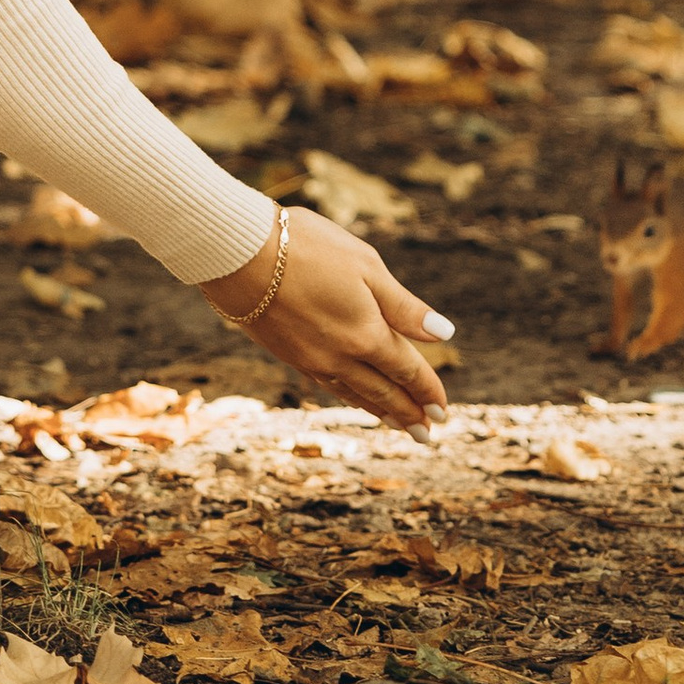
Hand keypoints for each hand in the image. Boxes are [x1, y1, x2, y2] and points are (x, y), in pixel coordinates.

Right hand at [200, 206, 452, 434]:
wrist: (238, 255)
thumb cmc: (307, 249)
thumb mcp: (366, 266)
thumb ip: (404, 306)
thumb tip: (445, 334)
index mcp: (367, 335)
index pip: (406, 370)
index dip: (428, 391)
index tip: (445, 411)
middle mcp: (340, 357)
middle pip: (383, 392)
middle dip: (409, 413)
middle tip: (427, 434)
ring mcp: (311, 360)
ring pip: (354, 394)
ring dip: (380, 411)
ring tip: (398, 424)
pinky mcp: (287, 354)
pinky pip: (328, 386)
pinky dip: (349, 397)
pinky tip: (351, 397)